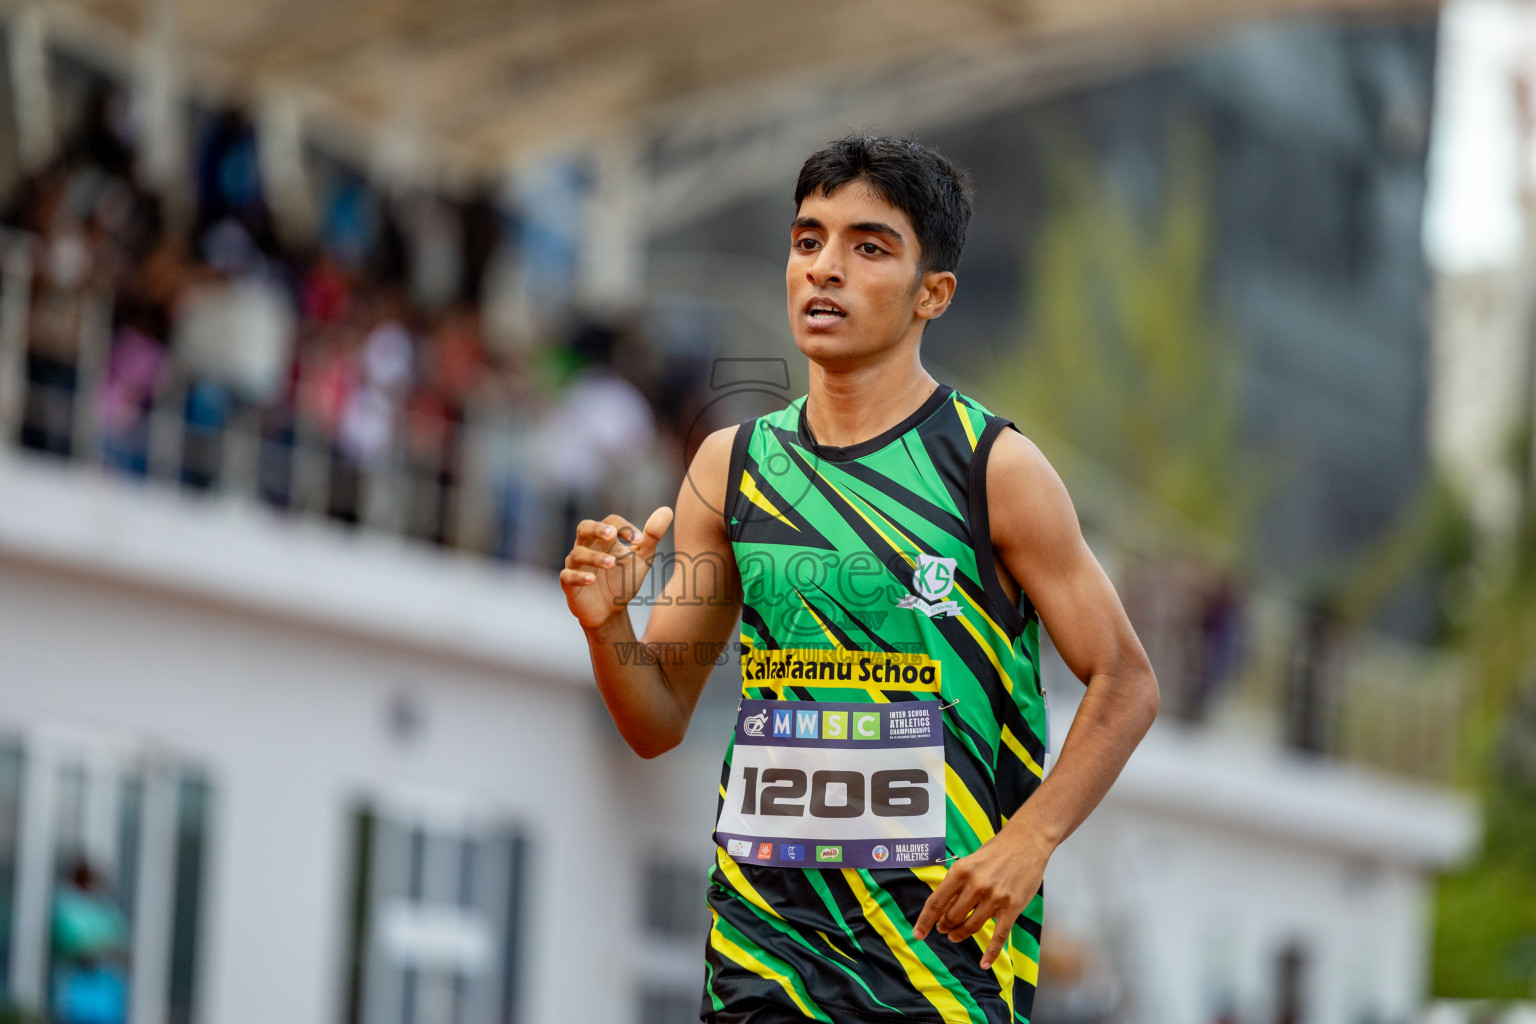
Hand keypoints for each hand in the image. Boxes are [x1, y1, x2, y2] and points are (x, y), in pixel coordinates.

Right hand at [560, 508, 673, 629]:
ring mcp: (576, 564)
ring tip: (612, 564)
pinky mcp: (569, 584)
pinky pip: (567, 576)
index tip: (640, 540)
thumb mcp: (642, 559)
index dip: (624, 527)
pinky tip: (592, 580)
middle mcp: (587, 546)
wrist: (610, 611)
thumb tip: (667, 510)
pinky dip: (579, 576)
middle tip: (612, 535)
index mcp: (605, 538)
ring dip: (595, 557)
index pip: (611, 522)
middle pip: (584, 527)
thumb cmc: (624, 580)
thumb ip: (652, 537)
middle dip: (597, 529)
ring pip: (577, 553)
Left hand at [912, 824, 1050, 968]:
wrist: (1027, 842)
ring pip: (971, 927)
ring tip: (955, 935)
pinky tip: (984, 963)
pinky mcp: (1012, 907)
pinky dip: (990, 952)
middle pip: (952, 917)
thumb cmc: (995, 851)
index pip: (936, 902)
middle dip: (944, 926)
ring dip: (960, 934)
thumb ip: (956, 884)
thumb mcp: (969, 861)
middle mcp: (976, 886)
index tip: (918, 933)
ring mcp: (995, 898)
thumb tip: (940, 908)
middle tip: (943, 928)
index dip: (925, 921)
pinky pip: (999, 936)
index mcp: (961, 871)